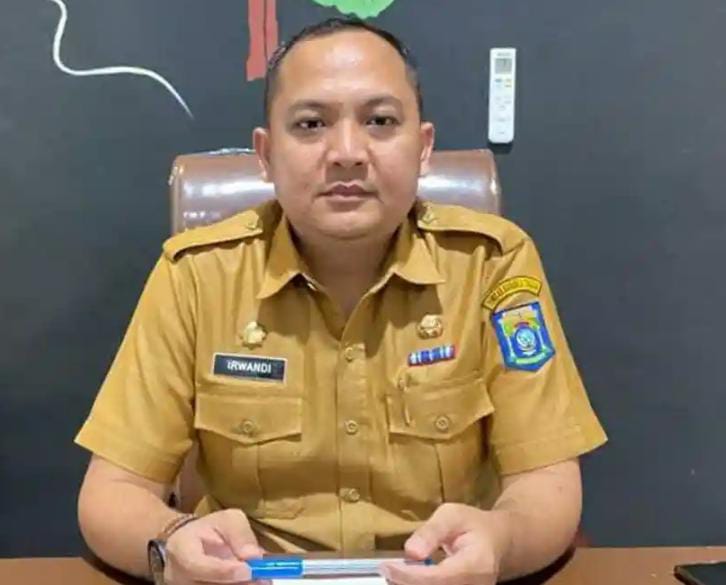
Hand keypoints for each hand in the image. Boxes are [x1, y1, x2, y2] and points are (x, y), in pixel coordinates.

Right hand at [164, 509, 265, 584]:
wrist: (192, 544)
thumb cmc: (211, 529)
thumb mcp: (228, 519)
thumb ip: (240, 534)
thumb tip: (254, 556)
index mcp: (180, 548)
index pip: (196, 565)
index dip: (222, 571)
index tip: (248, 570)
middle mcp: (176, 575)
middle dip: (238, 583)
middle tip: (263, 579)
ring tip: (259, 579)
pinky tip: (247, 581)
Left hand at [381, 503, 511, 584]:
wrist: (498, 543)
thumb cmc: (473, 525)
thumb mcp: (453, 515)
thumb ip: (432, 531)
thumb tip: (411, 552)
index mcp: (476, 564)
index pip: (438, 578)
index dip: (409, 576)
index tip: (386, 566)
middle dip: (405, 583)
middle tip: (387, 569)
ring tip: (397, 572)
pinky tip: (408, 578)